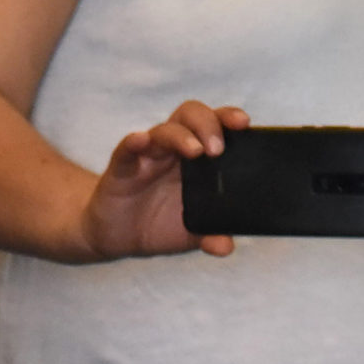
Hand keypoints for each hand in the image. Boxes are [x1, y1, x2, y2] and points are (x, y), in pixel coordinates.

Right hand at [79, 101, 248, 261]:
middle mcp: (172, 150)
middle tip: (217, 149)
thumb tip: (226, 247)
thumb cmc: (158, 223)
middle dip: (208, 124)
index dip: (228, 118)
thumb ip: (210, 235)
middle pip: (190, 116)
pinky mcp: (122, 167)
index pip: (214, 125)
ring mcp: (147, 156)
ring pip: (163, 130)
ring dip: (181, 135)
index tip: (244, 124)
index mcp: (195, 159)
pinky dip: (134, 142)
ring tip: (195, 151)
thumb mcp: (189, 233)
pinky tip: (140, 140)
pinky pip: (127, 149)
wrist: (119, 237)